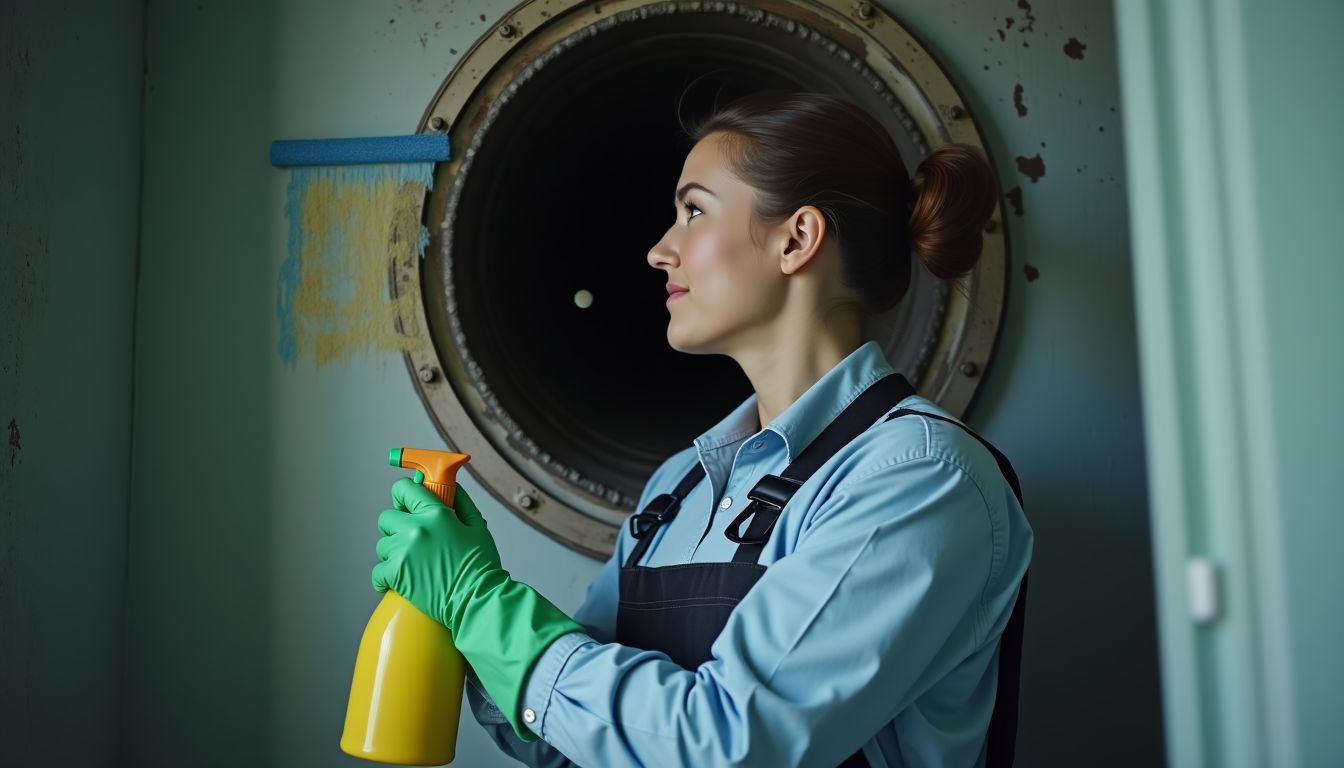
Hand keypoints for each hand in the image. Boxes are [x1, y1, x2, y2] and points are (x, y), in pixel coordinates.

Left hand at [371, 477, 502, 629]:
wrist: (477, 600)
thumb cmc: (481, 567)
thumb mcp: (478, 527)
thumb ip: (462, 503)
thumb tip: (450, 487)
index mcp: (436, 514)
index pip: (403, 489)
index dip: (404, 496)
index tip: (407, 505)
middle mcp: (415, 528)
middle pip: (386, 518)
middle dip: (396, 527)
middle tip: (412, 540)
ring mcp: (403, 551)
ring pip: (382, 545)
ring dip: (393, 553)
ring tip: (412, 564)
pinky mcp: (395, 574)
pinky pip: (377, 571)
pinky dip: (385, 578)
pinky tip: (399, 580)